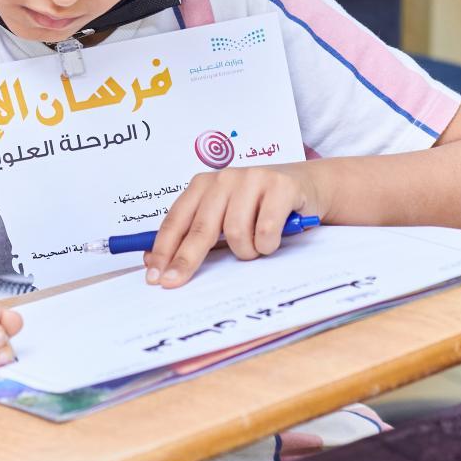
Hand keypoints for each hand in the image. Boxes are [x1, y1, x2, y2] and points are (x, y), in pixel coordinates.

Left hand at [144, 162, 329, 287]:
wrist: (306, 186)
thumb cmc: (260, 207)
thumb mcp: (224, 216)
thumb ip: (195, 234)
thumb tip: (155, 261)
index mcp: (204, 185)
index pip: (177, 220)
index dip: (163, 250)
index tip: (154, 276)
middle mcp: (225, 178)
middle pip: (201, 228)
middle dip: (186, 260)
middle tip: (175, 282)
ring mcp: (252, 179)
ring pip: (236, 234)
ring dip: (246, 251)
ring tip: (256, 246)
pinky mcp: (279, 186)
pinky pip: (265, 231)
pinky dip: (268, 244)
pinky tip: (273, 238)